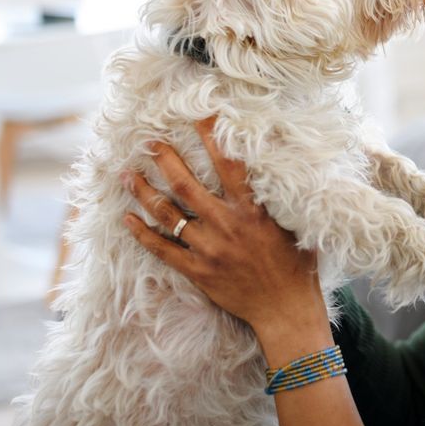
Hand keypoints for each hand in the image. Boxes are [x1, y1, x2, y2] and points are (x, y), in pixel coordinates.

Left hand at [121, 117, 323, 336]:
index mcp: (252, 210)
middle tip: (147, 141)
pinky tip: (127, 219)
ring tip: (127, 174)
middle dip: (164, 159)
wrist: (286, 310)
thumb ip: (278, 200)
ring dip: (144, 192)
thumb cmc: (297, 267)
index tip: (197, 115)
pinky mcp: (197, 271)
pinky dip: (142, 234)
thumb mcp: (295, 225)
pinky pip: (162, 250)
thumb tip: (276, 169)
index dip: (212, 136)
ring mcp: (208, 249)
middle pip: (185, 185)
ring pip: (168, 214)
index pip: (228, 164)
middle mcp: (226, 225)